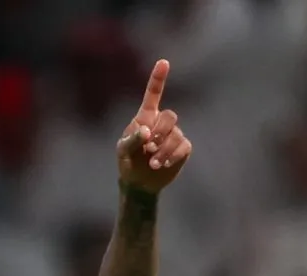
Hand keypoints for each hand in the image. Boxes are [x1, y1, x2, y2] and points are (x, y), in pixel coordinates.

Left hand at [115, 60, 191, 194]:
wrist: (140, 182)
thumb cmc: (129, 162)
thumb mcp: (123, 150)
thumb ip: (132, 139)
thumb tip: (147, 131)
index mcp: (146, 116)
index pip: (153, 94)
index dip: (158, 78)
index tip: (163, 62)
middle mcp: (161, 122)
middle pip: (170, 116)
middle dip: (160, 132)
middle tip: (148, 148)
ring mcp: (173, 135)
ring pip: (176, 133)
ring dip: (164, 149)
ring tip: (153, 163)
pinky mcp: (182, 149)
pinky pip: (184, 146)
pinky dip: (173, 155)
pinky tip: (162, 164)